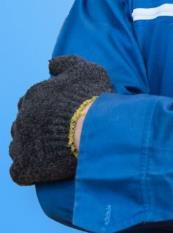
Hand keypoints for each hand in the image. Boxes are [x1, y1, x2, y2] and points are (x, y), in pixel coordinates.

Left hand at [9, 55, 114, 185]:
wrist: (95, 130)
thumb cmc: (93, 99)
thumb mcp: (86, 70)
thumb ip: (65, 63)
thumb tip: (50, 64)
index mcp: (34, 94)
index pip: (29, 102)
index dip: (43, 110)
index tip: (58, 116)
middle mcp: (22, 117)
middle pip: (22, 124)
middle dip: (35, 129)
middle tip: (57, 134)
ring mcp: (21, 143)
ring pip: (17, 146)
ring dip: (30, 148)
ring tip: (52, 151)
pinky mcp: (24, 166)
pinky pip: (18, 170)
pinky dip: (29, 169)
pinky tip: (45, 166)